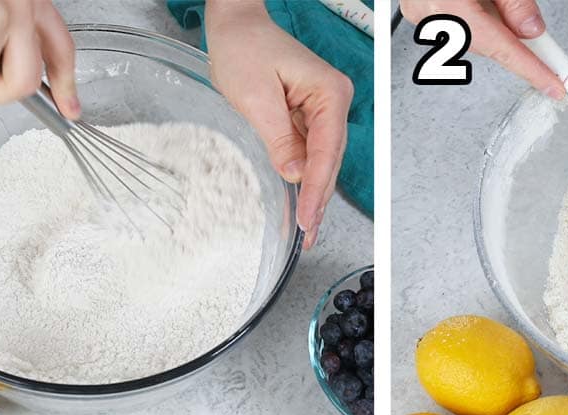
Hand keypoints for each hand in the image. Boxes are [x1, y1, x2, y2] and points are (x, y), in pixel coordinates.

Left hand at [206, 0, 353, 248]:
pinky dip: (303, 181)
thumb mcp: (255, 97)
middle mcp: (332, 103)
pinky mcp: (307, 119)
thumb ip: (278, 138)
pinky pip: (308, 156)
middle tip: (306, 235)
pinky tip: (299, 206)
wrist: (235, 25)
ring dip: (311, 196)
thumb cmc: (244, 47)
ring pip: (320, 163)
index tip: (306, 217)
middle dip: (317, 199)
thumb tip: (295, 175)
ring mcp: (321, 112)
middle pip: (328, 161)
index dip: (316, 188)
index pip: (326, 151)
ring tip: (304, 231)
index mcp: (329, 93)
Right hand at [400, 0, 563, 98]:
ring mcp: (419, 13)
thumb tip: (531, 29)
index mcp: (448, 1)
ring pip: (470, 33)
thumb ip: (513, 1)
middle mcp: (429, 11)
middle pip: (484, 42)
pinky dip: (472, 15)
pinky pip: (454, 23)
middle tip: (534, 32)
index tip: (552, 85)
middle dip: (511, 37)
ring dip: (490, 20)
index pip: (500, 48)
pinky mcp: (417, 9)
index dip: (531, 70)